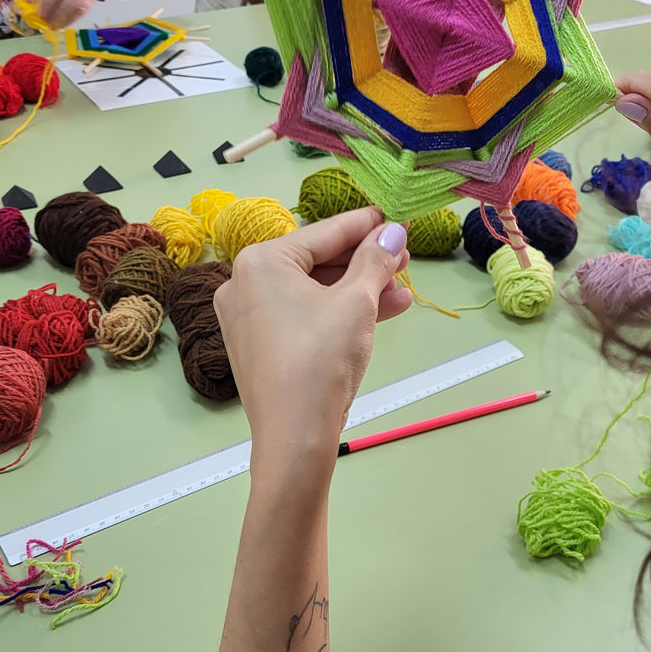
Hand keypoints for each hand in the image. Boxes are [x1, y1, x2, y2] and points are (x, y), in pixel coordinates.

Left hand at [213, 206, 411, 442]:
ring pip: (314, 292)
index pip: (323, 232)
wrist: (295, 435)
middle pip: (318, 261)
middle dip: (365, 261)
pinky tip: (383, 311)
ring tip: (403, 286)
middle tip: (405, 256)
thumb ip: (375, 260)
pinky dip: (339, 313)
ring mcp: (249, 317)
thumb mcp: (357, 301)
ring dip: (360, 289)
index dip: (366, 225)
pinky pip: (305, 316)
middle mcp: (245, 283)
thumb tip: (393, 232)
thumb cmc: (322, 358)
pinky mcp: (260, 346)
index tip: (394, 217)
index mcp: (260, 261)